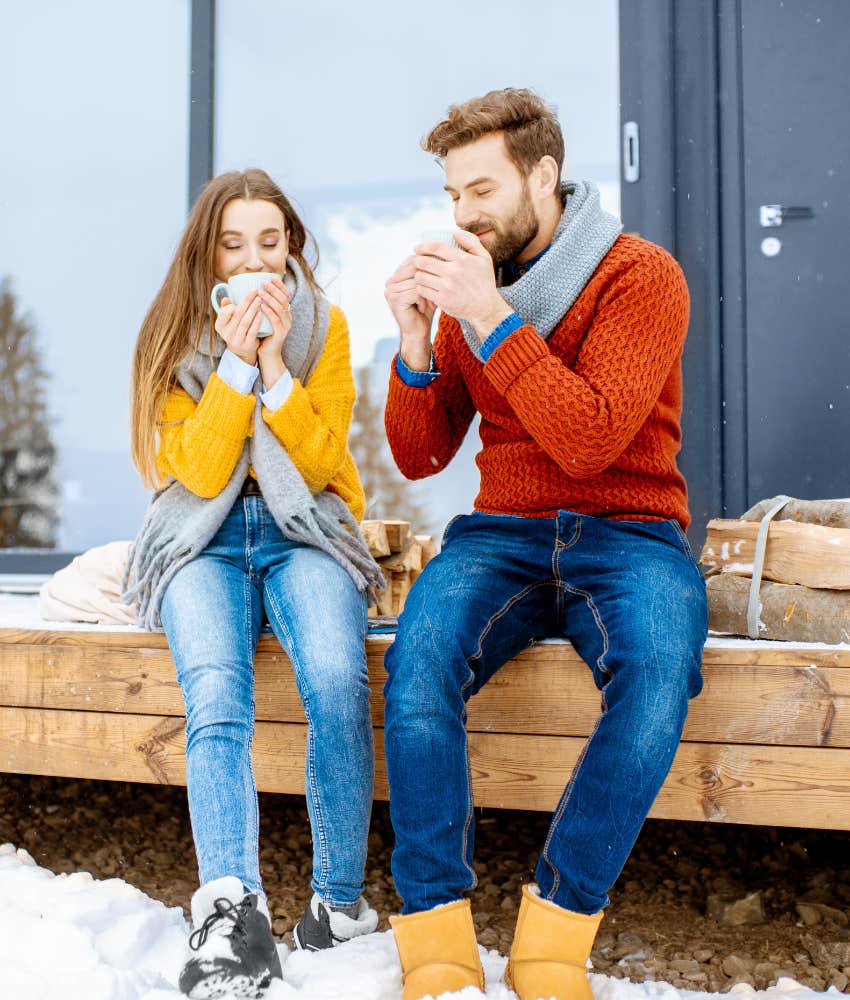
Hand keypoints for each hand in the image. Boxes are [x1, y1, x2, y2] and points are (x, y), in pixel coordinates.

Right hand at [214, 290, 262, 365]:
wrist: (243, 350)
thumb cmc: (236, 329)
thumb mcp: (228, 321)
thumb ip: (226, 309)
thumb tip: (226, 298)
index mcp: (220, 326)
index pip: (223, 313)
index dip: (232, 304)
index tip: (239, 296)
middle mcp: (226, 334)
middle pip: (237, 315)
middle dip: (246, 301)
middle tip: (255, 291)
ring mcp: (237, 340)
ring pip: (245, 322)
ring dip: (253, 309)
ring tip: (259, 300)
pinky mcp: (247, 345)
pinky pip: (252, 331)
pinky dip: (257, 322)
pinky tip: (261, 313)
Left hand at [256, 277, 291, 388]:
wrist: (266, 354)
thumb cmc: (262, 333)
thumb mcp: (261, 317)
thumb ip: (257, 305)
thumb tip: (246, 292)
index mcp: (285, 312)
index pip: (286, 295)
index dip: (280, 286)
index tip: (271, 278)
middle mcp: (288, 317)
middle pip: (284, 299)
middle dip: (274, 289)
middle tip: (264, 283)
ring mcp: (286, 326)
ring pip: (281, 308)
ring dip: (271, 299)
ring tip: (261, 292)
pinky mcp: (281, 334)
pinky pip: (276, 321)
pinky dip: (269, 312)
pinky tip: (262, 306)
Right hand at [384, 256, 435, 370]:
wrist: (418, 333)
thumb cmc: (426, 309)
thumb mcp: (427, 286)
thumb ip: (427, 270)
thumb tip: (437, 250)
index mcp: (396, 275)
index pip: (414, 259)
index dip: (428, 268)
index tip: (436, 283)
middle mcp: (390, 281)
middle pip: (415, 267)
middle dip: (428, 279)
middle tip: (433, 295)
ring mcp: (390, 290)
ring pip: (417, 279)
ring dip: (427, 292)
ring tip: (428, 304)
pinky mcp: (394, 299)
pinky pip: (416, 290)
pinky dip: (424, 299)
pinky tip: (422, 309)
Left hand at [413, 230, 512, 341]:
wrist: (485, 308)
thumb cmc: (484, 282)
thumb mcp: (484, 258)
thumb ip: (471, 241)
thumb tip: (455, 233)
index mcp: (463, 259)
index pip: (436, 247)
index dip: (423, 246)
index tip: (417, 248)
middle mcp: (454, 272)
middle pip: (424, 261)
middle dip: (417, 260)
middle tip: (416, 261)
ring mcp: (447, 287)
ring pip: (421, 276)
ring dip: (418, 274)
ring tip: (420, 274)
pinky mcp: (442, 300)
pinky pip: (422, 290)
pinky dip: (420, 287)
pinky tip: (423, 286)